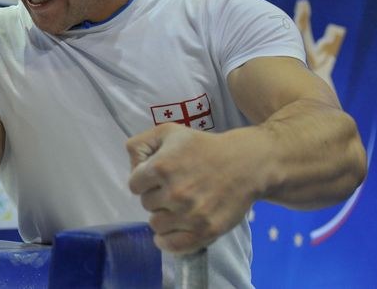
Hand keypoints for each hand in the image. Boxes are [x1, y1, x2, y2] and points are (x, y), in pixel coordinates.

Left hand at [126, 123, 257, 253]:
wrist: (245, 164)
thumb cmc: (203, 146)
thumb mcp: (168, 132)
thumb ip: (140, 144)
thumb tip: (131, 167)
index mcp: (161, 167)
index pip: (134, 185)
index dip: (144, 180)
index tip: (157, 177)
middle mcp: (174, 192)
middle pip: (145, 204)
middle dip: (156, 196)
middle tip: (173, 189)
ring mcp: (190, 214)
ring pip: (156, 225)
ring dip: (163, 216)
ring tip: (177, 206)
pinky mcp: (205, 231)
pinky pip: (173, 245)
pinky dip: (167, 242)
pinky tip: (170, 232)